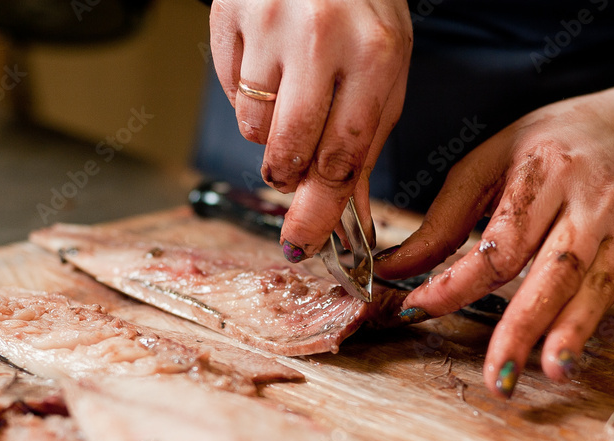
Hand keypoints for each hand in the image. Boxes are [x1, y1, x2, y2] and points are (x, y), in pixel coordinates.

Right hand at [209, 0, 412, 259]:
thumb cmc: (362, 9)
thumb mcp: (385, 70)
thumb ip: (364, 143)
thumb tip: (348, 216)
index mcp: (374, 55)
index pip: (341, 157)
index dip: (320, 210)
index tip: (302, 243)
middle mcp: (320, 37)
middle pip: (289, 150)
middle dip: (287, 176)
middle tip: (290, 170)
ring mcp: (268, 21)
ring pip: (252, 125)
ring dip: (268, 132)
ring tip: (290, 93)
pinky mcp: (227, 13)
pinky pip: (228, 90)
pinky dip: (246, 94)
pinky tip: (269, 64)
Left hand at [375, 83, 613, 396]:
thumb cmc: (548, 146)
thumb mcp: (489, 163)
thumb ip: (445, 220)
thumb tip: (395, 269)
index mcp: (541, 171)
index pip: (498, 239)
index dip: (456, 281)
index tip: (416, 309)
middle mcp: (585, 200)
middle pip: (552, 269)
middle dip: (522, 325)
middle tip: (497, 374)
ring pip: (588, 287)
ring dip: (567, 334)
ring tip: (549, 373)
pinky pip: (604, 297)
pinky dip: (582, 329)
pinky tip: (564, 360)